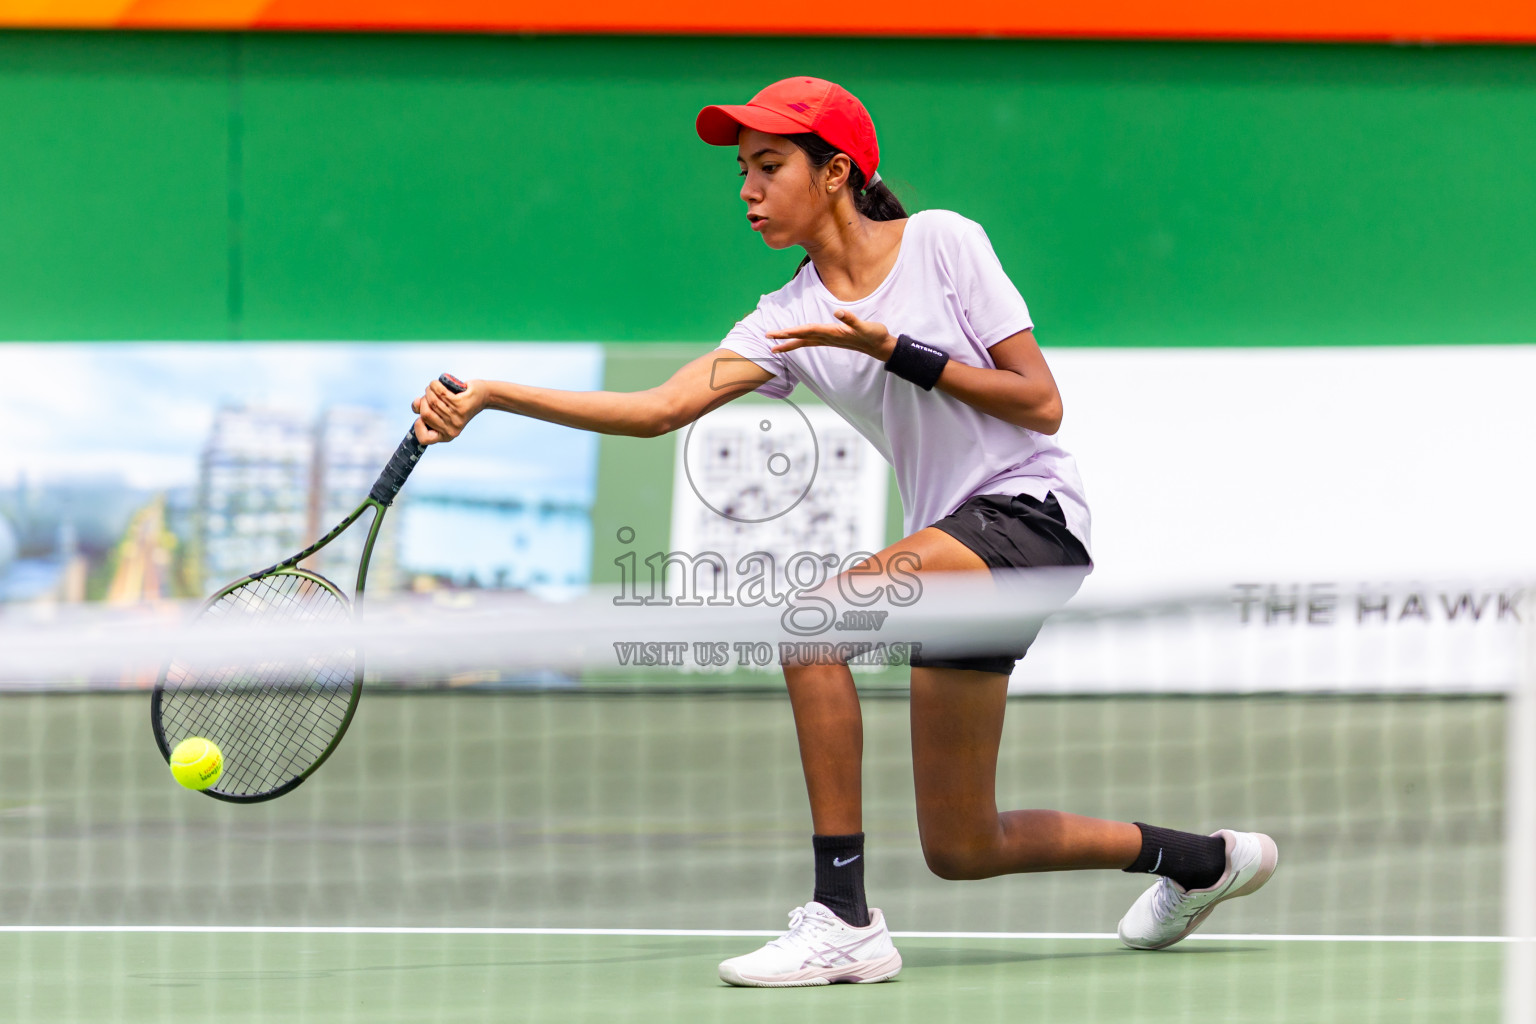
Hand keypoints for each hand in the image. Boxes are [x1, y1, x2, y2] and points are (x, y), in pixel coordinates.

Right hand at [412, 377, 484, 443]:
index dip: (418, 426)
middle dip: (423, 401)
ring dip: (429, 390)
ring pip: (432, 401)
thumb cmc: (458, 403)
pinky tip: (438, 383)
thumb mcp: (440, 410)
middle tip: (430, 395)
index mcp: (446, 436)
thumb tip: (416, 404)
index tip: (422, 416)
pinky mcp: (460, 405)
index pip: (424, 439)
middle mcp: (452, 430)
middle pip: (425, 413)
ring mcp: (456, 418)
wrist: (483, 396)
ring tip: (434, 387)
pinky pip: (440, 392)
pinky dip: (436, 385)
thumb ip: (424, 409)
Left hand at [766, 310, 897, 361]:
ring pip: (804, 341)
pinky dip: (800, 341)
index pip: (808, 330)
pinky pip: (811, 341)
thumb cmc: (873, 335)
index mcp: (832, 333)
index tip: (778, 332)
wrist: (880, 347)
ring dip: (789, 343)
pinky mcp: (832, 340)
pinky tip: (796, 340)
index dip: (792, 331)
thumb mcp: (864, 326)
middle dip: (784, 338)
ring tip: (774, 347)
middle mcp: (828, 338)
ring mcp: (829, 340)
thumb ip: (851, 319)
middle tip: (766, 338)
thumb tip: (838, 312)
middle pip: (801, 338)